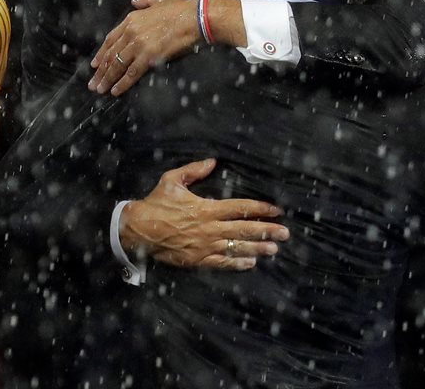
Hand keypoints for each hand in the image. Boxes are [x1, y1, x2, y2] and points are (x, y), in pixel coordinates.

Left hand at [89, 0, 198, 94]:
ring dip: (107, 79)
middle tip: (93, 83)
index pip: (111, 39)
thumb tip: (134, 1)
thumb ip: (145, 1)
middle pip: (111, 55)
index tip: (95, 64)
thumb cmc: (181, 9)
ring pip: (117, 65)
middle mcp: (131, 32)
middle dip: (100, 71)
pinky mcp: (148, 56)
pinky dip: (122, 83)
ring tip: (99, 89)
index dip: (102, 53)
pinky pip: (131, 73)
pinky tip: (115, 91)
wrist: (194, 18)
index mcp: (131, 19)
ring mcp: (138, 45)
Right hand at [119, 158, 288, 270]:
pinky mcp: (197, 260)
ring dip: (257, 248)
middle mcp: (210, 228)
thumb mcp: (172, 180)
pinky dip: (237, 263)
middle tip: (285, 233)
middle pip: (244, 230)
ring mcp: (205, 246)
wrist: (138, 229)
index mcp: (206, 208)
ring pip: (237, 248)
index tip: (276, 211)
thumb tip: (212, 162)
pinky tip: (250, 262)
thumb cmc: (156, 203)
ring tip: (273, 248)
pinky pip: (222, 263)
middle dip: (267, 230)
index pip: (240, 208)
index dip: (260, 209)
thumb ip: (194, 170)